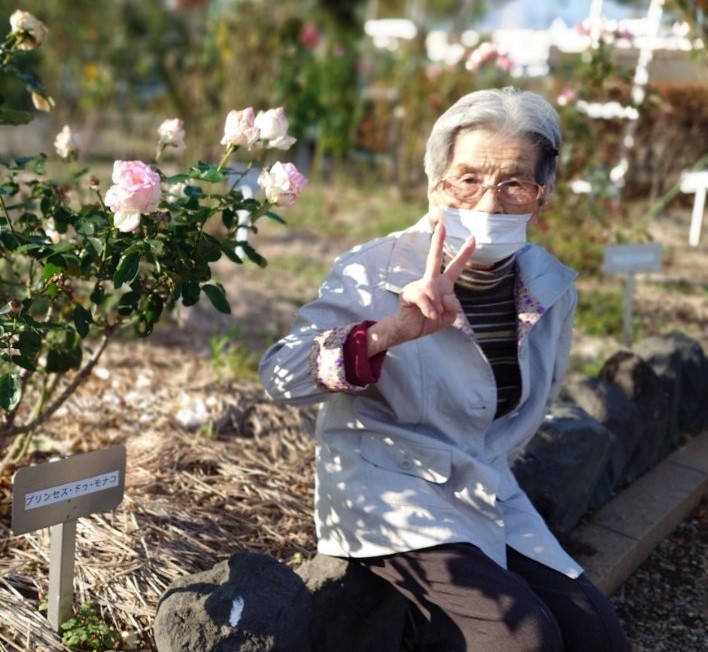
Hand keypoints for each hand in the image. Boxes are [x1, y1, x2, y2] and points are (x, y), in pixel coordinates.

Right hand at [367, 222, 475, 353]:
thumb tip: (444, 296)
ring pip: (433, 289)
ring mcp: (418, 285)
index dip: (464, 253)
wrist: (409, 330)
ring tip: (434, 314)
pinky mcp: (408, 293)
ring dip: (438, 306)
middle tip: (442, 225)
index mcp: (443, 284)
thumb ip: (454, 306)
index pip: (455, 267)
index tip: (473, 237)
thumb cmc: (429, 321)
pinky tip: (429, 315)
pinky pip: (424, 299)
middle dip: (438, 241)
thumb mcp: (450, 316)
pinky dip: (430, 310)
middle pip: (433, 258)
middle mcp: (430, 281)